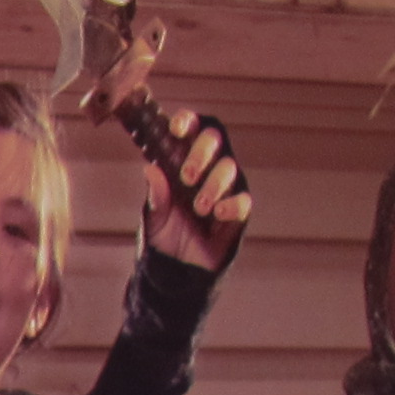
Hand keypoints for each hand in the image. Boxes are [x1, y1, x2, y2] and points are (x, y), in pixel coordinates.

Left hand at [144, 108, 251, 270]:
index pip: (191, 131)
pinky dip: (232, 203)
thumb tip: (150, 168)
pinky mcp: (238, 212)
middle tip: (186, 176)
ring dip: (213, 184)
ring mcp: (225, 188)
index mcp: (183, 163)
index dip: (187, 122)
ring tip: (198, 207)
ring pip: (229, 167)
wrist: (175, 272)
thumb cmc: (164, 237)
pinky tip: (218, 213)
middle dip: (201, 152)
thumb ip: (155, 194)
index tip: (176, 128)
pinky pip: (243, 200)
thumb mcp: (153, 217)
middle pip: (215, 139)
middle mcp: (207, 169)